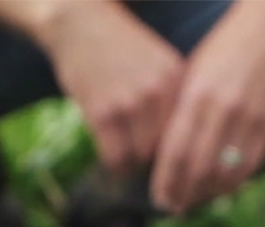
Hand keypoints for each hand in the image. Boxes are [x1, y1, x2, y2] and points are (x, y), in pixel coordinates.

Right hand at [42, 2, 184, 172]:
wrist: (78, 23)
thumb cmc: (116, 47)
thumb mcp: (156, 61)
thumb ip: (169, 95)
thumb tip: (176, 144)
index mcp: (175, 76)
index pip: (186, 130)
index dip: (176, 149)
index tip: (167, 159)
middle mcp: (157, 90)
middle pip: (164, 147)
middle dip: (153, 160)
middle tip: (142, 162)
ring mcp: (129, 102)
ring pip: (139, 157)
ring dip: (132, 165)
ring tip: (125, 161)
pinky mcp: (102, 112)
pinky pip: (115, 157)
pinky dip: (113, 166)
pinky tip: (110, 160)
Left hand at [152, 0, 264, 213]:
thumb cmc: (221, 49)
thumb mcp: (191, 75)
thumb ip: (178, 114)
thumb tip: (162, 158)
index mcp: (197, 96)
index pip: (176, 152)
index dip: (166, 182)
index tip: (158, 199)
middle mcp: (224, 108)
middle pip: (199, 168)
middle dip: (184, 194)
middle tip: (173, 208)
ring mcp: (250, 116)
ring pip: (227, 171)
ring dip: (208, 193)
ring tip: (194, 202)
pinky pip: (251, 164)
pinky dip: (235, 182)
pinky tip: (221, 189)